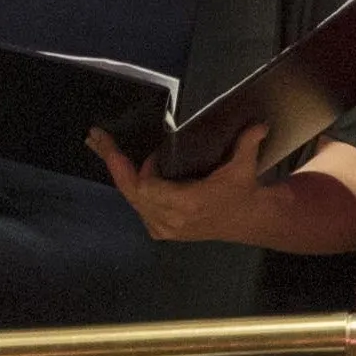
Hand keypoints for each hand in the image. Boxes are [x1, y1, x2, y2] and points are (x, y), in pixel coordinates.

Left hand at [97, 125, 282, 243]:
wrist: (244, 220)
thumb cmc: (241, 192)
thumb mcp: (244, 168)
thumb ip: (248, 143)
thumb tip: (259, 124)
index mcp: (187, 204)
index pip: (146, 188)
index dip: (142, 168)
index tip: (154, 151)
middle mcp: (171, 219)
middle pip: (131, 192)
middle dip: (114, 163)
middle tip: (97, 139)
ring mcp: (164, 228)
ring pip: (132, 199)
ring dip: (122, 174)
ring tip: (106, 148)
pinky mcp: (161, 231)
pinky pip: (138, 207)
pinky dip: (133, 188)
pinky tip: (124, 170)